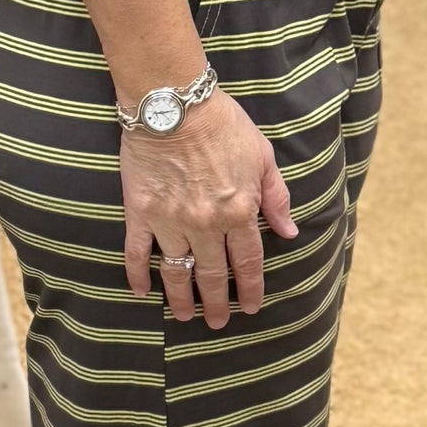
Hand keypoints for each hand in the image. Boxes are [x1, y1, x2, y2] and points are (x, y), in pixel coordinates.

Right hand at [121, 88, 297, 329]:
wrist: (174, 104)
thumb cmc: (222, 124)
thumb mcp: (262, 156)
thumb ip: (276, 198)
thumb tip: (289, 232)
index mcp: (239, 212)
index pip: (247, 262)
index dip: (249, 288)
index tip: (250, 307)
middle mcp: (206, 224)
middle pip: (212, 274)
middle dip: (216, 303)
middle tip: (218, 322)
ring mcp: (170, 221)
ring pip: (176, 271)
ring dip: (181, 298)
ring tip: (184, 316)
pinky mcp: (140, 212)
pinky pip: (137, 252)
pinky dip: (137, 274)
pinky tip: (141, 292)